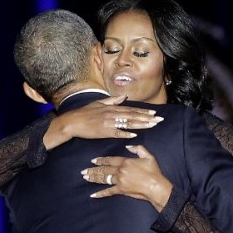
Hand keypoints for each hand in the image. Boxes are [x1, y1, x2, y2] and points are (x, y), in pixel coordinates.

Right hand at [44, 96, 163, 149]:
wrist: (73, 122)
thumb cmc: (85, 113)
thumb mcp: (99, 103)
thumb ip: (113, 100)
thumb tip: (124, 97)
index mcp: (111, 108)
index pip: (131, 109)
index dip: (143, 111)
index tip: (154, 113)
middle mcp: (112, 114)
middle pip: (133, 116)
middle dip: (147, 118)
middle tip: (159, 120)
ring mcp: (108, 123)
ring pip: (128, 124)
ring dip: (141, 125)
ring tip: (152, 125)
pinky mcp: (103, 132)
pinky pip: (116, 133)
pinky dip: (125, 134)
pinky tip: (134, 135)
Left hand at [81, 144, 172, 211]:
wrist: (156, 186)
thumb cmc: (153, 172)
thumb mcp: (148, 156)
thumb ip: (138, 149)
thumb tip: (128, 146)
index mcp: (125, 162)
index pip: (110, 160)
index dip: (100, 160)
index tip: (93, 160)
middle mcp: (120, 171)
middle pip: (104, 169)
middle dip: (93, 170)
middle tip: (84, 171)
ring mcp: (119, 181)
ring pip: (104, 179)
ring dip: (94, 178)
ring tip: (86, 178)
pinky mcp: (121, 190)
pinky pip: (109, 192)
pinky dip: (100, 194)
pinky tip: (93, 195)